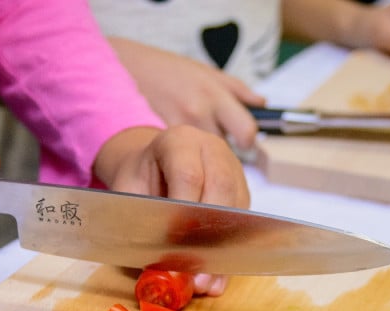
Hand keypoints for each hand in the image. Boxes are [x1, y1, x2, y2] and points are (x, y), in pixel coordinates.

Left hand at [93, 125, 249, 294]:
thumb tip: (154, 266)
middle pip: (221, 190)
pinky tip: (215, 279)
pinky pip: (243, 226)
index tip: (174, 243)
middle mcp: (213, 151)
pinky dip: (227, 255)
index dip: (183, 211)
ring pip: (237, 211)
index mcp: (180, 141)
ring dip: (221, 251)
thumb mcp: (127, 191)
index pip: (188, 174)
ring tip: (204, 283)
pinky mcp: (243, 195)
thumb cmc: (140, 179)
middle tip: (193, 270)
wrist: (154, 165)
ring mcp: (234, 171)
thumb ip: (137, 219)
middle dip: (207, 235)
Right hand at [108, 38, 265, 149]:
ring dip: (201, 160)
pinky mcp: (159, 139)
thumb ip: (237, 90)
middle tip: (214, 153)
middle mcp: (199, 112)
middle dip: (221, 154)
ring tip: (194, 153)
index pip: (246, 131)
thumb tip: (261, 104)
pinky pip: (179, 161)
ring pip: (201, 159)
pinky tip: (176, 155)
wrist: (127, 70)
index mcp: (215, 95)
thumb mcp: (206, 73)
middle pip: (224, 150)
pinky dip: (181, 162)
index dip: (247, 142)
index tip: (243, 144)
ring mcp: (178, 127)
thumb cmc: (168, 71)